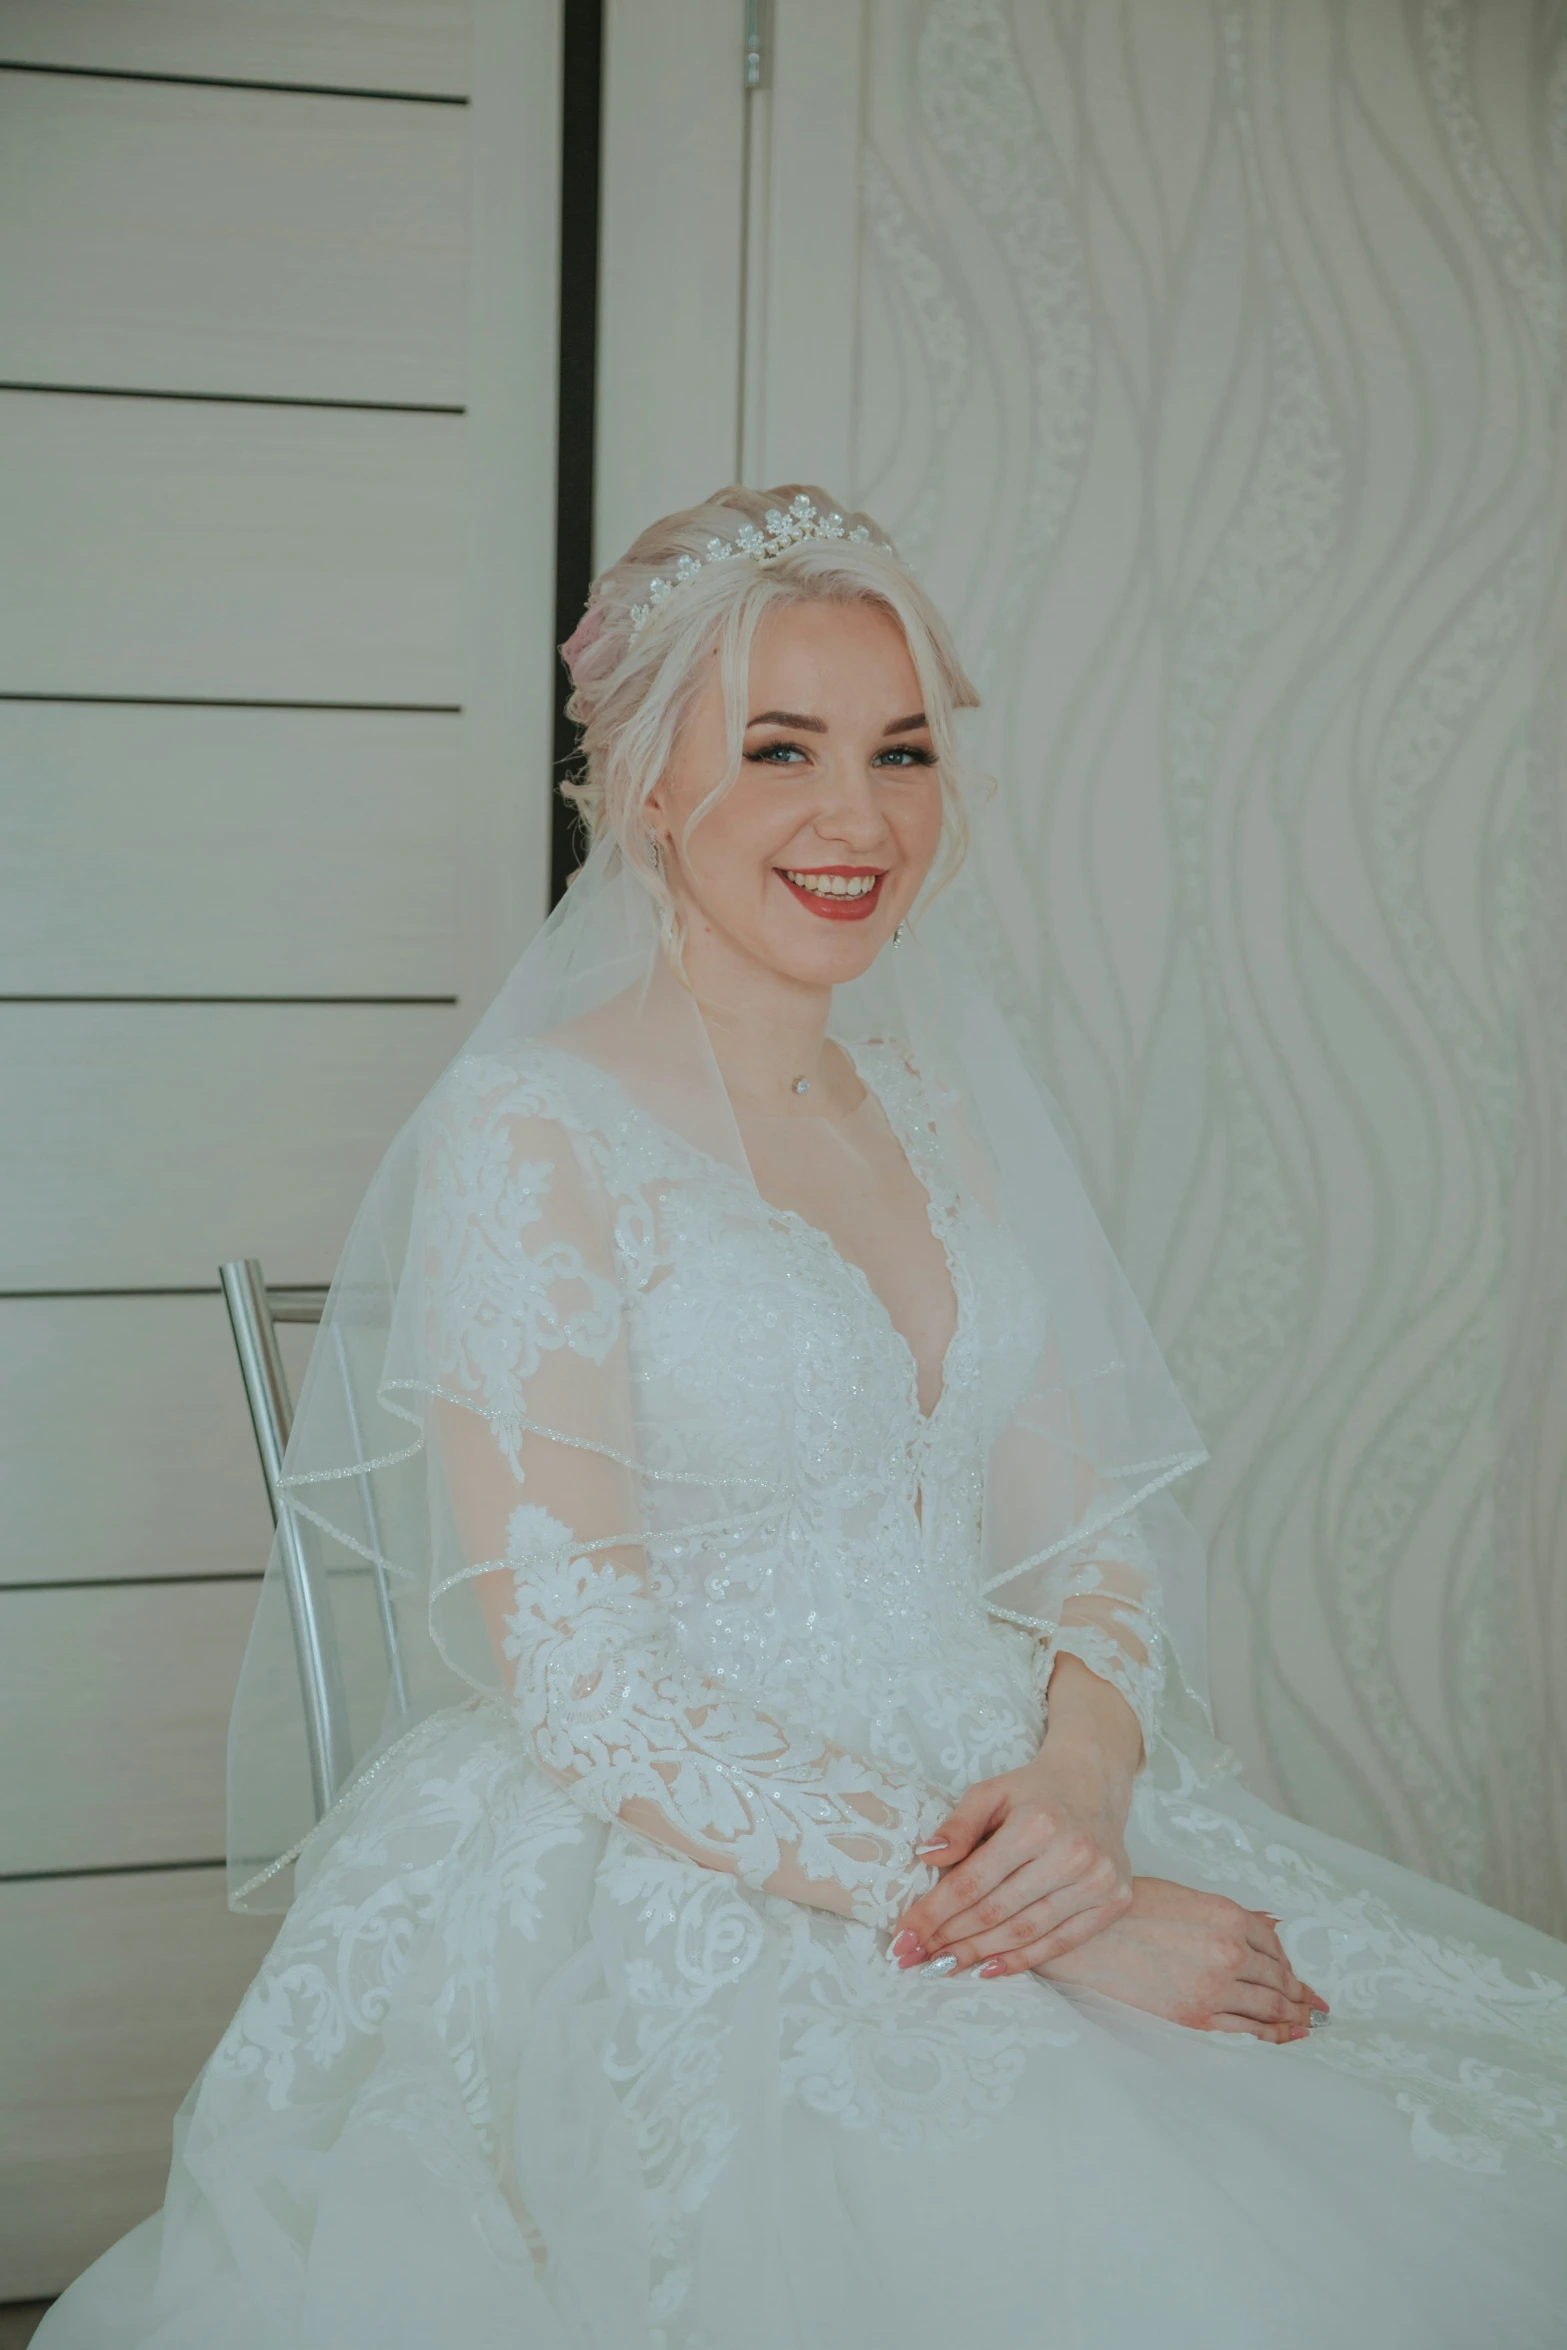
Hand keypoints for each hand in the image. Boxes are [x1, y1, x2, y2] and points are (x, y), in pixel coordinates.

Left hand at [891, 1740, 1134, 1975]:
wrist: (1094, 1784)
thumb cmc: (1034, 1791)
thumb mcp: (990, 1792)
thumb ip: (958, 1825)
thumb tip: (926, 1856)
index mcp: (1037, 1824)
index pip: (973, 1881)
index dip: (934, 1912)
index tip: (902, 1937)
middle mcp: (1071, 1855)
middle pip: (997, 1911)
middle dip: (949, 1939)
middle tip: (914, 1958)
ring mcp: (1097, 1882)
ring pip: (1025, 1932)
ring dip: (978, 1954)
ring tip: (941, 1966)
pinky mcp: (1112, 1901)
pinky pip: (1059, 1942)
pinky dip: (1020, 1960)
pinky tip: (987, 1969)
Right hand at [1042, 1877, 1328, 2041]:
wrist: (1086, 1940)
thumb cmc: (1128, 1911)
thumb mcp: (1184, 1897)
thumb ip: (1227, 1915)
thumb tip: (1267, 1925)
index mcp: (1227, 1915)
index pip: (1274, 1944)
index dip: (1289, 1964)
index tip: (1299, 1977)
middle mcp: (1229, 1950)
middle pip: (1278, 1978)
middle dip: (1300, 1995)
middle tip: (1315, 2008)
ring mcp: (1215, 1986)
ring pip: (1269, 2006)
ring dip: (1293, 2016)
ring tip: (1306, 2024)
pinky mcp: (1197, 2017)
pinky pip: (1247, 2030)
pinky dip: (1272, 2035)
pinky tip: (1286, 2037)